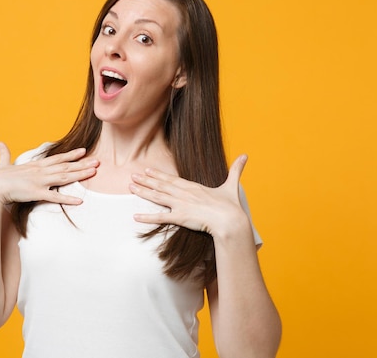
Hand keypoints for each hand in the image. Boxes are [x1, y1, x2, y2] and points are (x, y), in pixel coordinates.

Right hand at [0, 142, 98, 205]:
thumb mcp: (2, 164)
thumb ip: (4, 154)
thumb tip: (0, 143)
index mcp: (34, 165)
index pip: (57, 158)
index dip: (71, 155)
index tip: (83, 151)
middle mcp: (40, 171)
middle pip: (65, 166)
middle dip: (82, 164)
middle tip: (98, 161)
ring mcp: (40, 182)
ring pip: (64, 177)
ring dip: (80, 175)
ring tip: (94, 172)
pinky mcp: (36, 193)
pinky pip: (55, 197)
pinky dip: (68, 199)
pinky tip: (79, 201)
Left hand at [129, 155, 249, 239]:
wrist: (230, 220)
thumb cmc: (231, 206)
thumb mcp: (232, 185)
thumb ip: (236, 170)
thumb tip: (246, 155)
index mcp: (193, 186)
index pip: (171, 179)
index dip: (158, 174)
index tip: (147, 170)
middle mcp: (183, 193)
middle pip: (160, 185)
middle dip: (145, 180)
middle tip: (132, 175)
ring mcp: (180, 204)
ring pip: (157, 197)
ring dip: (142, 192)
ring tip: (130, 187)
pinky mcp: (179, 217)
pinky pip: (160, 217)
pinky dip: (147, 216)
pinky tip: (135, 216)